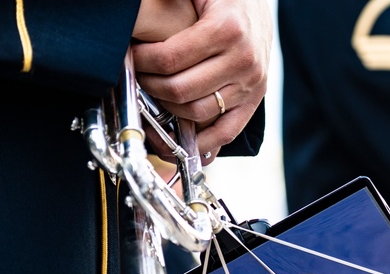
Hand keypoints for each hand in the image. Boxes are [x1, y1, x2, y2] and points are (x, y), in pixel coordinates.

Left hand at [132, 0, 272, 163]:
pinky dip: (204, 142)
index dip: (142, 61)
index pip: (170, 59)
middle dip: (150, 84)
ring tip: (156, 93)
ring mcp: (251, 85)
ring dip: (168, 108)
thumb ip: (171, 0)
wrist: (257, 7)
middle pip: (181, 89)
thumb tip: (137, 17)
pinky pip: (227, 131)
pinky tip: (183, 139)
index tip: (132, 56)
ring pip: (198, 112)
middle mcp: (243, 60)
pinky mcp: (255, 101)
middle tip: (139, 75)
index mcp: (227, 29)